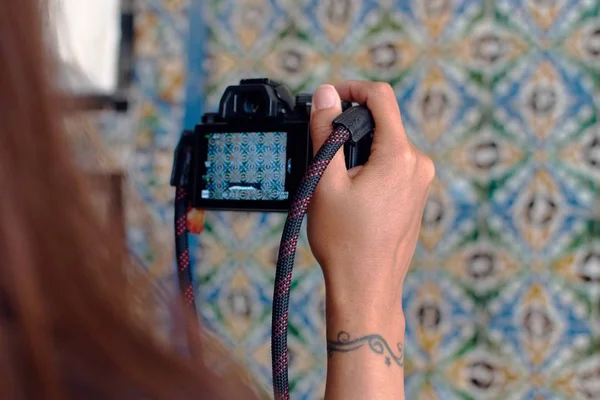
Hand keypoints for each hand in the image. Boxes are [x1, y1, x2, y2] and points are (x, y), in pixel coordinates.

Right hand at [307, 81, 434, 324]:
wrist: (366, 287)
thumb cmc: (344, 240)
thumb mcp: (325, 181)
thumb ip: (325, 131)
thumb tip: (326, 94)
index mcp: (399, 155)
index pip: (380, 97)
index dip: (352, 89)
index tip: (329, 99)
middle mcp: (419, 164)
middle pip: (382, 123)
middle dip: (351, 128)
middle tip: (324, 153)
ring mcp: (421, 182)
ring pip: (386, 145)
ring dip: (359, 151)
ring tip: (336, 184)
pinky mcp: (417, 196)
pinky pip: (393, 166)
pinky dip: (370, 168)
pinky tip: (353, 197)